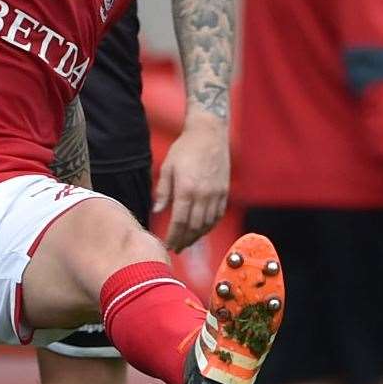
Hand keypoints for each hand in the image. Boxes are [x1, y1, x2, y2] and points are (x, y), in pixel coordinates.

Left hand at [153, 111, 230, 250]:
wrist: (209, 134)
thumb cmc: (184, 149)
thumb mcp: (167, 167)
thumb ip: (163, 192)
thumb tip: (157, 211)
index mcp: (187, 189)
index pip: (179, 221)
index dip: (173, 237)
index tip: (167, 245)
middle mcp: (204, 194)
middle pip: (194, 227)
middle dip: (185, 240)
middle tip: (176, 248)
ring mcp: (216, 194)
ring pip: (208, 224)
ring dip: (197, 236)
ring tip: (187, 242)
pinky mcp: (225, 191)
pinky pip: (218, 215)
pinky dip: (209, 226)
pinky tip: (201, 230)